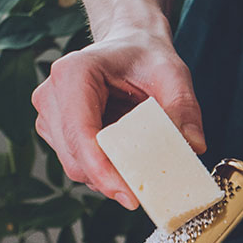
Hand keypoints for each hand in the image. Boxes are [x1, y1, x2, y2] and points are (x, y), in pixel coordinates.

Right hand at [32, 31, 205, 208]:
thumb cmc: (146, 57)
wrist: (129, 46)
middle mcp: (52, 94)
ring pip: (75, 166)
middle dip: (110, 179)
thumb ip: (184, 109)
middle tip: (147, 190)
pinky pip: (78, 164)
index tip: (130, 196)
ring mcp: (49, 114)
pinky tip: (124, 155)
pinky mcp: (55, 130)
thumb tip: (194, 145)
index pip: (81, 133)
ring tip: (138, 162)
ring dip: (108, 175)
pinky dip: (104, 169)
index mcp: (73, 73)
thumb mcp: (173, 75)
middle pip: (76, 158)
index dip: (102, 170)